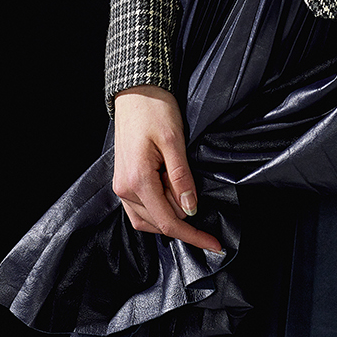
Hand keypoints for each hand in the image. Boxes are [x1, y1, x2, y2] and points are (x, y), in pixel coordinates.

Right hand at [111, 85, 223, 253]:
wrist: (135, 91)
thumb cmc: (155, 110)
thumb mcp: (174, 141)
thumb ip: (181, 178)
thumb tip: (190, 209)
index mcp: (137, 180)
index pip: (168, 221)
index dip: (193, 236)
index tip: (215, 245)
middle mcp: (124, 188)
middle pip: (159, 222)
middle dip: (183, 220)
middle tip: (199, 202)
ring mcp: (121, 186)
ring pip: (148, 219)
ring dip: (170, 215)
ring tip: (184, 192)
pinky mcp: (123, 180)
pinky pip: (140, 209)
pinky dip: (158, 210)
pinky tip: (171, 196)